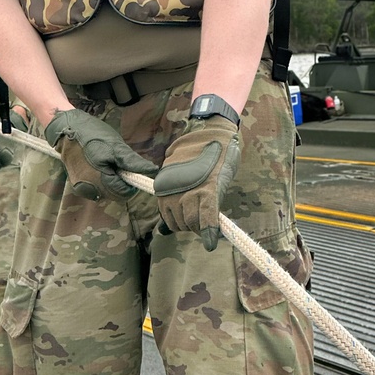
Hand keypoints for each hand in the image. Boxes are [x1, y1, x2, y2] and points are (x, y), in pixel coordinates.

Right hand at [44, 108, 155, 200]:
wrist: (65, 128)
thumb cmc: (91, 135)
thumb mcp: (116, 146)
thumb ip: (133, 163)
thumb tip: (152, 172)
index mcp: (100, 181)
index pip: (124, 193)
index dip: (131, 183)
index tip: (130, 169)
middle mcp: (89, 189)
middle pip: (115, 195)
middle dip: (121, 182)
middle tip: (118, 163)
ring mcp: (82, 188)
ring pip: (106, 192)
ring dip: (111, 181)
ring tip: (107, 162)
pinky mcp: (77, 184)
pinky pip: (96, 188)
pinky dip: (101, 180)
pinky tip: (98, 166)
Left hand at [154, 117, 240, 250]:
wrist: (211, 132)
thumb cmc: (195, 153)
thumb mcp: (176, 172)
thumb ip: (169, 198)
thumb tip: (163, 230)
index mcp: (163, 187)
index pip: (168, 218)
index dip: (178, 224)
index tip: (184, 227)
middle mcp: (174, 192)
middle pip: (180, 223)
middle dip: (191, 225)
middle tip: (201, 216)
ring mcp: (191, 191)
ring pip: (192, 223)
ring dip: (200, 226)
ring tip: (208, 215)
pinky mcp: (209, 190)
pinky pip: (207, 218)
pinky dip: (209, 231)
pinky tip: (211, 242)